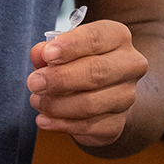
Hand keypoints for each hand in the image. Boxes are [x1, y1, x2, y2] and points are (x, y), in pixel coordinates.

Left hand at [26, 20, 148, 147]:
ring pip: (90, 104)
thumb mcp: (63, 49)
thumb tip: (39, 53)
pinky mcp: (118, 123)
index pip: (96, 38)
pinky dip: (61, 124)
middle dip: (60, 79)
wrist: (104, 92)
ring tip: (36, 101)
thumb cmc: (80, 62)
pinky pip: (88, 127)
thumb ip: (49, 50)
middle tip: (34, 82)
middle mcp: (129, 65)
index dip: (70, 46)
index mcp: (117, 37)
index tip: (47, 54)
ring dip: (57, 104)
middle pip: (96, 72)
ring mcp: (127, 96)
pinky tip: (44, 120)